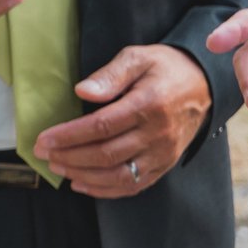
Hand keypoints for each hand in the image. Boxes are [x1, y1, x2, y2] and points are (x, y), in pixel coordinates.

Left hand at [32, 45, 211, 196]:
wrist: (204, 84)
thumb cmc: (164, 68)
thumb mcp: (137, 58)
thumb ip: (109, 75)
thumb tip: (82, 91)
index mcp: (149, 105)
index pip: (101, 126)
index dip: (69, 136)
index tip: (43, 140)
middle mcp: (158, 134)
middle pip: (106, 154)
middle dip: (69, 157)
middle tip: (44, 154)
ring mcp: (163, 153)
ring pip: (119, 175)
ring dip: (83, 175)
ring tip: (58, 167)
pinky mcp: (165, 164)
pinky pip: (135, 185)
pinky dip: (106, 189)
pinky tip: (82, 183)